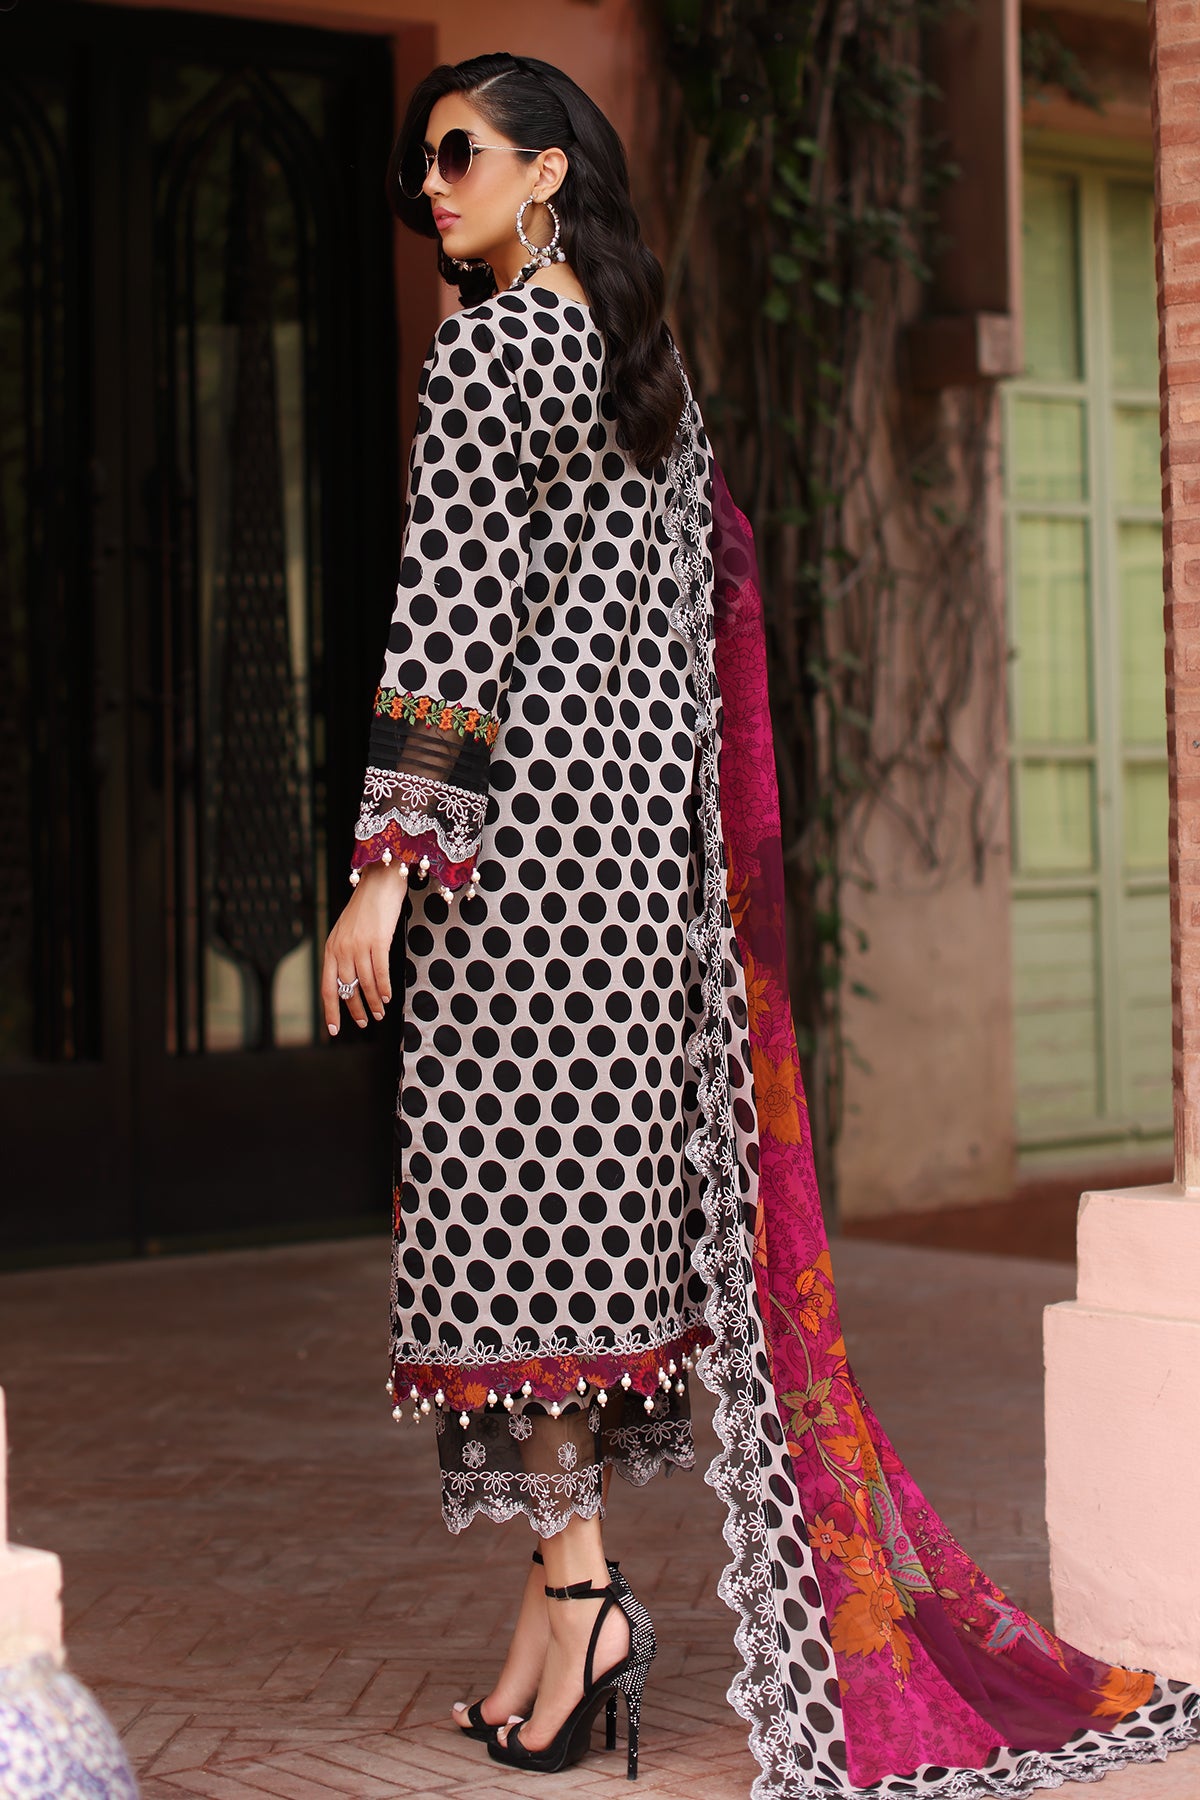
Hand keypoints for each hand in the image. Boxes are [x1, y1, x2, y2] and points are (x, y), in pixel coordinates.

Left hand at [321, 861, 408, 1034]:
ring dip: (373, 1002)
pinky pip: (380, 971)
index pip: (327, 987)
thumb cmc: (366, 909)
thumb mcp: (347, 932)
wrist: (379, 883)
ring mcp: (359, 945)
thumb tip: (350, 982)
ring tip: (380, 1013)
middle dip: (355, 1009)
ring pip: (364, 983)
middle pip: (346, 989)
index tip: (335, 1030)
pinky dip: (384, 988)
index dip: (330, 1011)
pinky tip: (388, 997)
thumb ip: (345, 954)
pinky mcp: (378, 940)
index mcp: (331, 948)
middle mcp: (341, 949)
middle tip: (364, 1022)